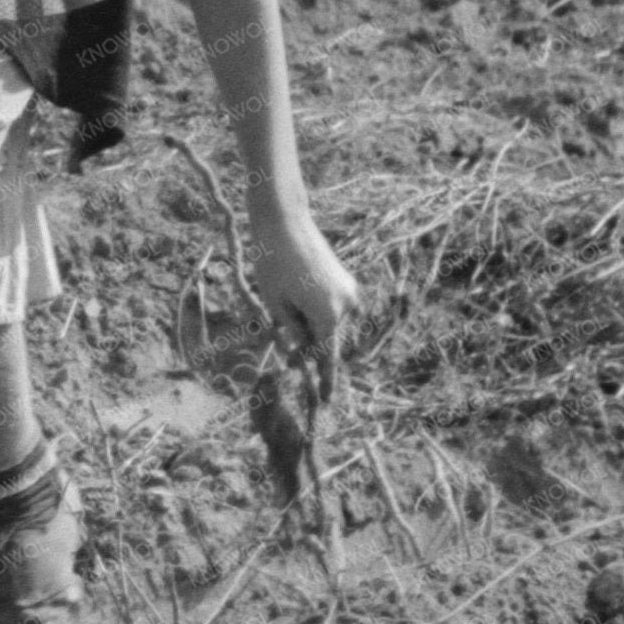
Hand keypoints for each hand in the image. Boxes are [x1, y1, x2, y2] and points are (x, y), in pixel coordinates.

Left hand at [249, 198, 361, 382]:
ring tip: (287, 299)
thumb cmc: (273, 264)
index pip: (327, 359)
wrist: (285, 222)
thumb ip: (290, 334)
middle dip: (310, 345)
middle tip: (286, 332)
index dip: (325, 381)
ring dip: (313, 324)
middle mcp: (347, 306)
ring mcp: (350, 292)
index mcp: (328, 317)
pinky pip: (334, 307)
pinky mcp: (347, 280)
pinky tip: (298, 291)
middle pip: (328, 340)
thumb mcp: (274, 305)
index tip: (328, 401)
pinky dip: (319, 309)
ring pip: (330, 323)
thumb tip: (299, 353)